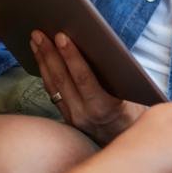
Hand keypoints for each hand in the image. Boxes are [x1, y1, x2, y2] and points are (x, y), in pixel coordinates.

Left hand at [30, 30, 144, 143]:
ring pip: (53, 85)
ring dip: (43, 61)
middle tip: (39, 33)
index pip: (83, 77)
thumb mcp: (132, 95)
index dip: (71, 56)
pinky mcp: (67, 118)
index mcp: (104, 107)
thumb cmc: (136, 113)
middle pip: (62, 79)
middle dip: (49, 54)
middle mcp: (84, 114)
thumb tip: (99, 48)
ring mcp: (73, 117)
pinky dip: (46, 74)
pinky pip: (53, 93)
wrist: (128, 139)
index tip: (61, 36)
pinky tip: (41, 59)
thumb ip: (116, 77)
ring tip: (35, 41)